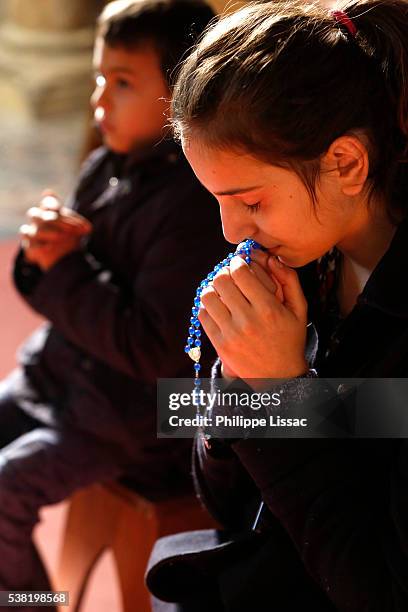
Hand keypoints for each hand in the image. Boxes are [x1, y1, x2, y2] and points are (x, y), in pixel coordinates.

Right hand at [20, 193, 91, 270]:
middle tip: (71, 228)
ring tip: (59, 236)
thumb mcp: (78, 230)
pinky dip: (38, 246)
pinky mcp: (30, 247)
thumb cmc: (70, 238)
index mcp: (49, 212)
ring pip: (29, 229)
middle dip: (54, 220)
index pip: (46, 202)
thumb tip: (88, 229)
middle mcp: (37, 221)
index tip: (58, 208)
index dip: (50, 203)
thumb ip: (81, 227)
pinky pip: (29, 245)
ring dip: (46, 232)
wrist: (65, 256)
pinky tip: (49, 248)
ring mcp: (32, 234)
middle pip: (36, 214)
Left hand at [199, 253, 307, 380]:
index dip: (237, 262)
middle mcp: (248, 320)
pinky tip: (218, 307)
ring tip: (222, 291)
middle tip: (229, 274)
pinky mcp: (220, 344)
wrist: (279, 377)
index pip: (241, 272)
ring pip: (207, 296)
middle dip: (224, 272)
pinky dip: (207, 306)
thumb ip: (289, 280)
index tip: (239, 262)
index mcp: (268, 308)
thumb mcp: (299, 309)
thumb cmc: (290, 339)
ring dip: (213, 288)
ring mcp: (231, 333)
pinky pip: (203, 315)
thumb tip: (271, 258)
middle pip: (221, 280)